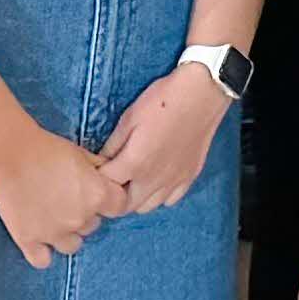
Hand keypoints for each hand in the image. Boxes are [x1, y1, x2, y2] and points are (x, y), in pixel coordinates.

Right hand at [0, 124, 134, 268]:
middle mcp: (80, 219)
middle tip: (67, 198)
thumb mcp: (83, 153)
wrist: (11, 154)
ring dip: (66, 233)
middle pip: (92, 225)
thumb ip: (99, 171)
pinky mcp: (29, 241)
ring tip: (52, 216)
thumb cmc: (48, 149)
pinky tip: (39, 238)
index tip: (98, 193)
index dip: (110, 199)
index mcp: (97, 195)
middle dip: (84, 214)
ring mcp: (54, 233)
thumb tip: (107, 178)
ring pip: (71, 245)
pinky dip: (42, 252)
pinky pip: (43, 260)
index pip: (119, 207)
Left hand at [98, 65, 230, 210]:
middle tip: (112, 177)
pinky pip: (170, 200)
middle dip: (114, 195)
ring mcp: (174, 181)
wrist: (202, 92)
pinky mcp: (189, 177)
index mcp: (135, 164)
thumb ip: (113, 144)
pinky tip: (156, 178)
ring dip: (135, 198)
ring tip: (133, 180)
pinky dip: (159, 195)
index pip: (106, 186)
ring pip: (147, 207)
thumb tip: (102, 160)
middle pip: (125, 205)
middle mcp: (154, 180)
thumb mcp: (130, 117)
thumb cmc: (163, 100)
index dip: (98, 178)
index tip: (96, 169)